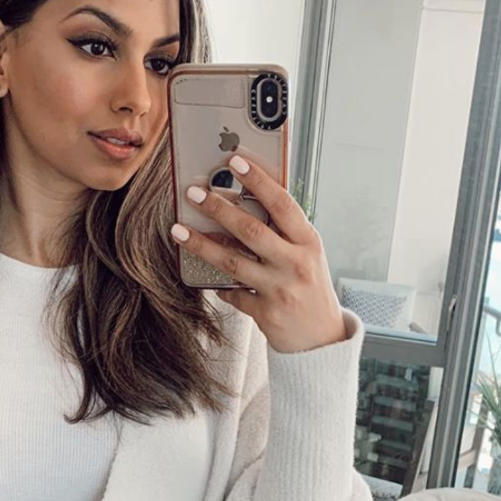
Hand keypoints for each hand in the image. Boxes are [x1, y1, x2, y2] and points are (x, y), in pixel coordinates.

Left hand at [170, 154, 346, 352]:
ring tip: (178, 230)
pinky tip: (202, 277)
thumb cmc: (310, 287)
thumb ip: (282, 233)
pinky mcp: (266, 313)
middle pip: (251, 230)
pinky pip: (232, 294)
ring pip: (233, 261)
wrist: (322, 339)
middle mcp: (296, 263)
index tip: (235, 162)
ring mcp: (281, 289)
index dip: (259, 181)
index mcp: (309, 242)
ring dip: (202, 244)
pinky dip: (216, 285)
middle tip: (193, 193)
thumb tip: (241, 203)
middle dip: (219, 209)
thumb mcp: (306, 255)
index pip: (282, 204)